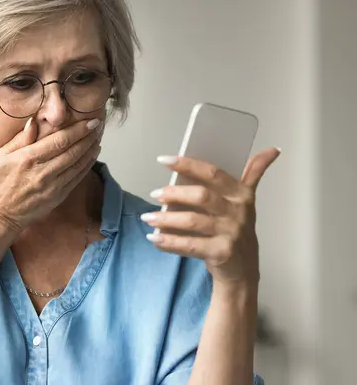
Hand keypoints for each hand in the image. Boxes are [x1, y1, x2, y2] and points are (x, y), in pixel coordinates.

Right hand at [0, 117, 103, 231]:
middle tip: (99, 126)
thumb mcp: (0, 157)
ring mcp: (52, 187)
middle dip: (89, 137)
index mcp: (28, 159)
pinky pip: (76, 178)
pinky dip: (87, 165)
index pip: (60, 141)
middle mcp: (43, 173)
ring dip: (91, 150)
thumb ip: (20, 139)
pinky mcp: (57, 197)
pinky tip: (92, 155)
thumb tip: (34, 121)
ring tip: (98, 137)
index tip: (90, 121)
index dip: (78, 130)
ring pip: (78, 165)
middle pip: (73, 151)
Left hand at [141, 148, 280, 286]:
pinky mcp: (221, 253)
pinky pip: (189, 245)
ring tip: (147, 218)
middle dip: (174, 193)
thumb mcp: (246, 202)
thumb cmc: (236, 230)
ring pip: (192, 221)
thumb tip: (273, 150)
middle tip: (154, 194)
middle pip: (201, 196)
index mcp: (241, 194)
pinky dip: (169, 241)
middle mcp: (238, 212)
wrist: (243, 271)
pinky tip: (154, 238)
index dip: (188, 164)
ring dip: (166, 219)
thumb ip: (254, 174)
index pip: (212, 173)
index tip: (163, 160)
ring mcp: (231, 233)